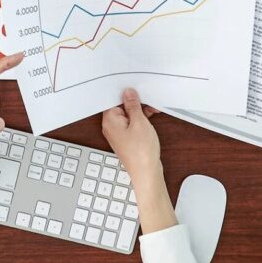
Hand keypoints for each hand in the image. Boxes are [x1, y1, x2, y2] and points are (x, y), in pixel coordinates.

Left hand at [102, 88, 175, 233]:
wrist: (146, 172)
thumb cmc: (141, 151)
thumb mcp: (139, 121)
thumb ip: (133, 105)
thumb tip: (128, 93)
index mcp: (110, 120)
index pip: (113, 99)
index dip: (125, 94)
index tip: (136, 90)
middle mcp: (111, 126)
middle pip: (120, 107)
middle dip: (135, 103)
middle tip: (148, 103)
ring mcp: (118, 133)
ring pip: (128, 115)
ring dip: (139, 111)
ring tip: (152, 112)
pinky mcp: (126, 138)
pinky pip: (131, 124)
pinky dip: (140, 120)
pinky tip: (150, 119)